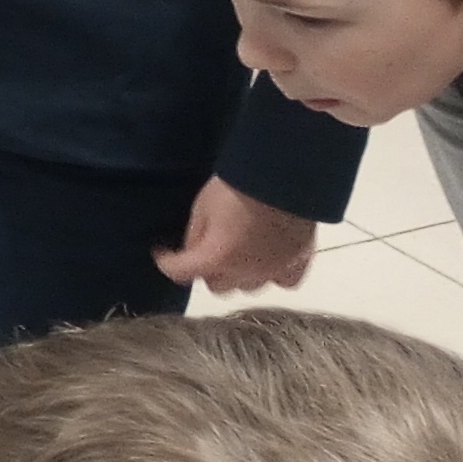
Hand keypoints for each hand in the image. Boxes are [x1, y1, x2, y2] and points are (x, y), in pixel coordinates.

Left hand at [155, 179, 317, 295]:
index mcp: (216, 258)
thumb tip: (192, 251)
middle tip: (207, 250)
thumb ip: (195, 236)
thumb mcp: (202, 206)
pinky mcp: (300, 262)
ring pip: (249, 286)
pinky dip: (275, 274)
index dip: (166, 261)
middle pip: (217, 285)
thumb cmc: (236, 186)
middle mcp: (244, 272)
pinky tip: (271, 260)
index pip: (179, 272)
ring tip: (240, 254)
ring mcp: (274, 270)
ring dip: (239, 274)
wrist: (283, 175)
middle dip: (208, 270)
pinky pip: (284, 281)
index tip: (162, 251)